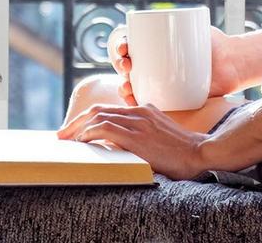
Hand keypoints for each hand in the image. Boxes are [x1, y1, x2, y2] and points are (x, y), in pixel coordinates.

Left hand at [57, 103, 207, 179]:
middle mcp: (138, 111)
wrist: (199, 153)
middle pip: (98, 110)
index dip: (88, 118)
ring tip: (67, 140)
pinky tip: (83, 141)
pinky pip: (106, 128)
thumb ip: (142, 129)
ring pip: (98, 116)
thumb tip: (121, 140)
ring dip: (78, 128)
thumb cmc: (181, 149)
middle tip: (62, 134)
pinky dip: (90, 133)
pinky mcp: (137, 135)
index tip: (76, 130)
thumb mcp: (159, 131)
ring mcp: (137, 122)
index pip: (107, 109)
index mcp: (142, 109)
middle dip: (76, 122)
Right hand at [111, 25, 242, 104]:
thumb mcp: (198, 28)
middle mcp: (151, 62)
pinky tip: (133, 104)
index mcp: (154, 44)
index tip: (124, 46)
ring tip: (127, 87)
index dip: (121, 44)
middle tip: (127, 65)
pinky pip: (146, 102)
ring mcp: (157, 82)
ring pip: (131, 84)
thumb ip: (189, 23)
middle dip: (119, 64)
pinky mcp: (166, 99)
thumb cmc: (213, 41)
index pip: (130, 42)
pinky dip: (135, 104)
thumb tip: (181, 19)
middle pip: (126, 63)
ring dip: (123, 86)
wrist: (232, 64)